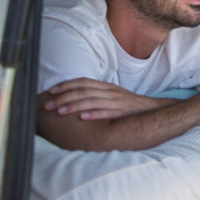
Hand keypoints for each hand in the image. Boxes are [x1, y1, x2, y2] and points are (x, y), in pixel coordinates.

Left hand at [43, 78, 167, 119]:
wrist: (151, 109)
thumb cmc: (127, 104)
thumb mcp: (112, 94)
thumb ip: (96, 93)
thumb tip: (75, 94)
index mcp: (106, 86)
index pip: (83, 82)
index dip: (66, 85)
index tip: (51, 91)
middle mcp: (110, 92)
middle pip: (84, 91)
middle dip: (64, 97)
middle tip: (49, 105)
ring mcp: (117, 102)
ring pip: (92, 101)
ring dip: (75, 106)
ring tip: (60, 111)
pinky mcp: (122, 112)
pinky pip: (107, 112)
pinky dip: (94, 114)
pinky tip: (83, 118)